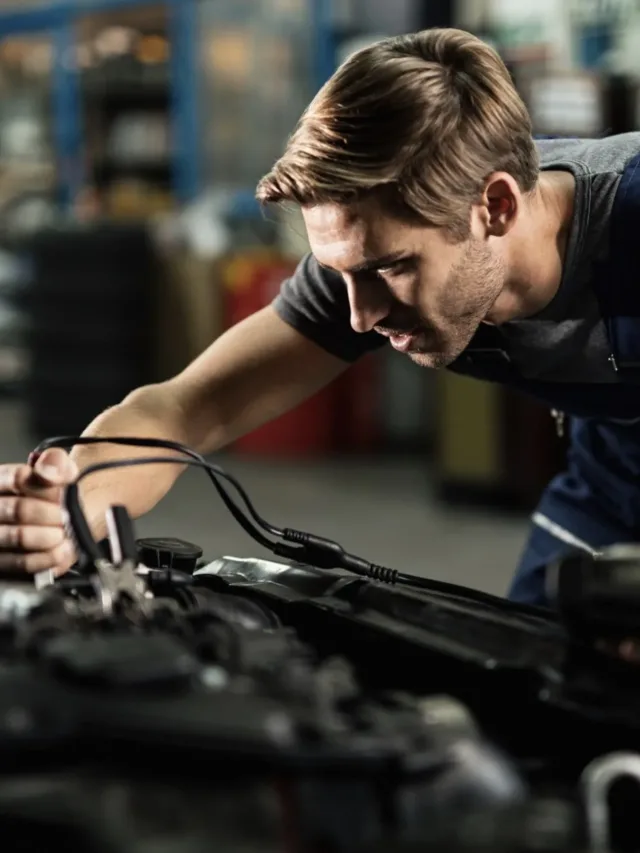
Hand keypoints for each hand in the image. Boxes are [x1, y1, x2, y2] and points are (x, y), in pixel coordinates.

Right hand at [0, 448, 77, 574]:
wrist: (62, 520)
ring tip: (66, 533)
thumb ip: (56, 463)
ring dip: (51, 536)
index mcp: (1, 481)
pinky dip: (46, 558)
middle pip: (19, 509)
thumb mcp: (59, 471)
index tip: (66, 494)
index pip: (19, 478)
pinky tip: (61, 551)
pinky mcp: (3, 562)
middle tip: (68, 517)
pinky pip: (21, 563)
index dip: (48, 488)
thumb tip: (50, 471)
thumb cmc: (56, 494)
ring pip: (19, 537)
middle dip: (52, 514)